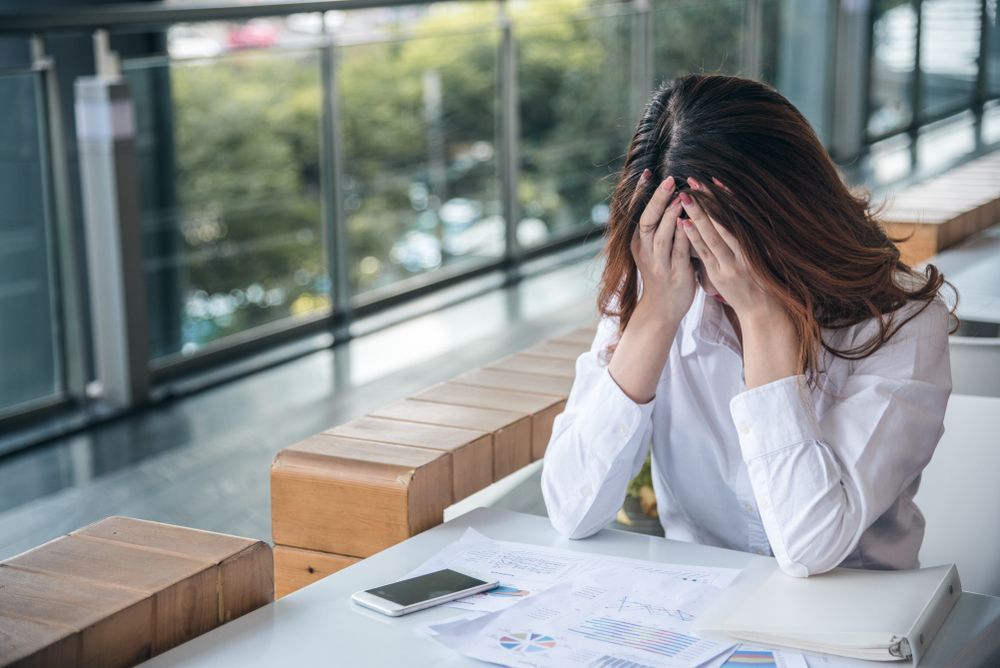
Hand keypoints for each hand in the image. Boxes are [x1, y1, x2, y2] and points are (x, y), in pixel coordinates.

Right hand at [630, 172, 696, 324]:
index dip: (641, 193)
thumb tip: (670, 199)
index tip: (648, 172)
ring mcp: (659, 263)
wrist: (662, 309)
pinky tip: (692, 221)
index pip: (637, 212)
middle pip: (648, 220)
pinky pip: (680, 250)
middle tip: (668, 179)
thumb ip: (659, 228)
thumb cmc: (662, 274)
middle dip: (658, 199)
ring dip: (671, 214)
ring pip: (662, 234)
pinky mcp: (675, 272)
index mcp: (638, 243)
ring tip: (680, 195)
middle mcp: (645, 251)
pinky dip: (685, 235)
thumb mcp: (653, 250)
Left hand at [678, 177, 781, 319]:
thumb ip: (749, 237)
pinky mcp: (720, 276)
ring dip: (698, 214)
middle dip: (709, 199)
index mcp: (755, 243)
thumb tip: (740, 212)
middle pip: (724, 220)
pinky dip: (694, 237)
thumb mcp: (762, 255)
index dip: (727, 197)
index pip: (738, 215)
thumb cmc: (763, 281)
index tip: (715, 180)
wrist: (764, 311)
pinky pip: (705, 253)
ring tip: (685, 196)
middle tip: (694, 180)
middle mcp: (745, 251)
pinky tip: (683, 224)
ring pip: (713, 234)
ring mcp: (731, 264)